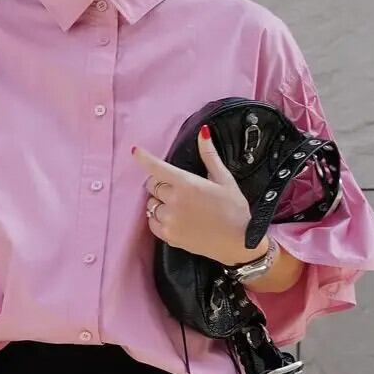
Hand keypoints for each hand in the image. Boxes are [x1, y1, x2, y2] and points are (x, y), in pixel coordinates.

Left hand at [131, 125, 266, 266]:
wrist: (238, 242)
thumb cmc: (234, 209)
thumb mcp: (224, 179)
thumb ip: (210, 155)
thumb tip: (203, 131)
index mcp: (187, 184)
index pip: (157, 168)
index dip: (144, 158)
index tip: (135, 151)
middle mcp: (174, 202)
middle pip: (152, 186)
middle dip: (159, 183)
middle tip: (176, 188)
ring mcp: (170, 221)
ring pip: (151, 205)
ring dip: (159, 202)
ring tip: (178, 206)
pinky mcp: (170, 237)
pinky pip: (152, 223)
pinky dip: (158, 218)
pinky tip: (173, 218)